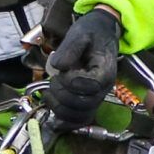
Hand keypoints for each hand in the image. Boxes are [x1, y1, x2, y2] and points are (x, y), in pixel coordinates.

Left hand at [45, 6, 122, 127]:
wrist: (101, 34)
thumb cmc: (91, 33)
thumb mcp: (79, 33)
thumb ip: (69, 49)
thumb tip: (57, 66)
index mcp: (105, 72)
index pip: (89, 86)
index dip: (69, 81)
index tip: (60, 69)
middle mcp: (104, 89)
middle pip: (84, 104)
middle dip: (62, 94)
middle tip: (53, 80)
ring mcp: (97, 97)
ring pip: (80, 116)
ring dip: (60, 108)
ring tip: (49, 93)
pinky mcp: (89, 101)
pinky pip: (80, 119)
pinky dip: (65, 120)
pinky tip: (53, 109)